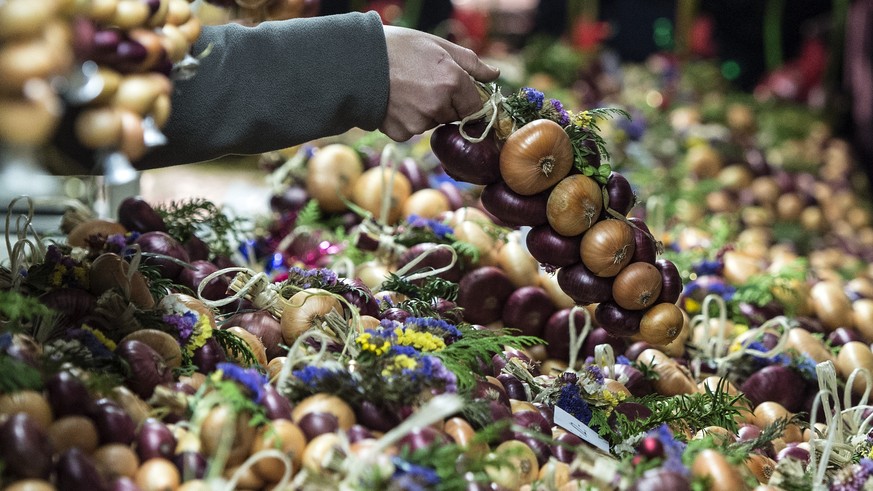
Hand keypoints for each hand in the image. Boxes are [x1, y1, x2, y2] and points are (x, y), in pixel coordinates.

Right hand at [379, 25, 499, 140]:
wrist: (355, 61)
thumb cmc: (397, 48)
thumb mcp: (437, 46)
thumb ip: (470, 63)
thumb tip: (494, 75)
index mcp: (453, 81)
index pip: (475, 106)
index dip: (466, 98)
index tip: (454, 90)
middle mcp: (439, 105)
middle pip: (454, 115)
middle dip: (445, 104)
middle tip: (423, 84)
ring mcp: (420, 122)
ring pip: (432, 122)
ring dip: (425, 111)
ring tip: (406, 90)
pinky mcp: (402, 133)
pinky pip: (412, 130)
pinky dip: (406, 119)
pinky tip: (395, 102)